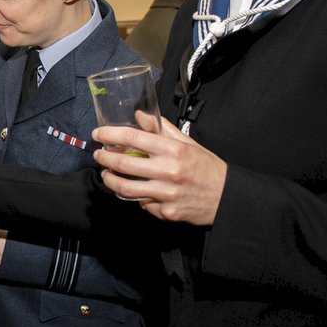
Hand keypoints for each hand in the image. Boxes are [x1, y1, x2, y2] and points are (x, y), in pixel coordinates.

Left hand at [92, 116, 226, 224]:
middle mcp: (169, 171)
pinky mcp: (167, 212)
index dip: (110, 135)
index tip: (98, 134)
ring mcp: (167, 194)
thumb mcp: (187, 143)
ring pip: (126, 188)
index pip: (134, 138)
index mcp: (173, 150)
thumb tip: (139, 115)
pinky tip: (136, 191)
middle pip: (123, 164)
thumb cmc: (206, 167)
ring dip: (111, 180)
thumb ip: (162, 129)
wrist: (228, 197)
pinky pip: (143, 204)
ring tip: (107, 174)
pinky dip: (136, 197)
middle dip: (104, 159)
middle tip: (99, 155)